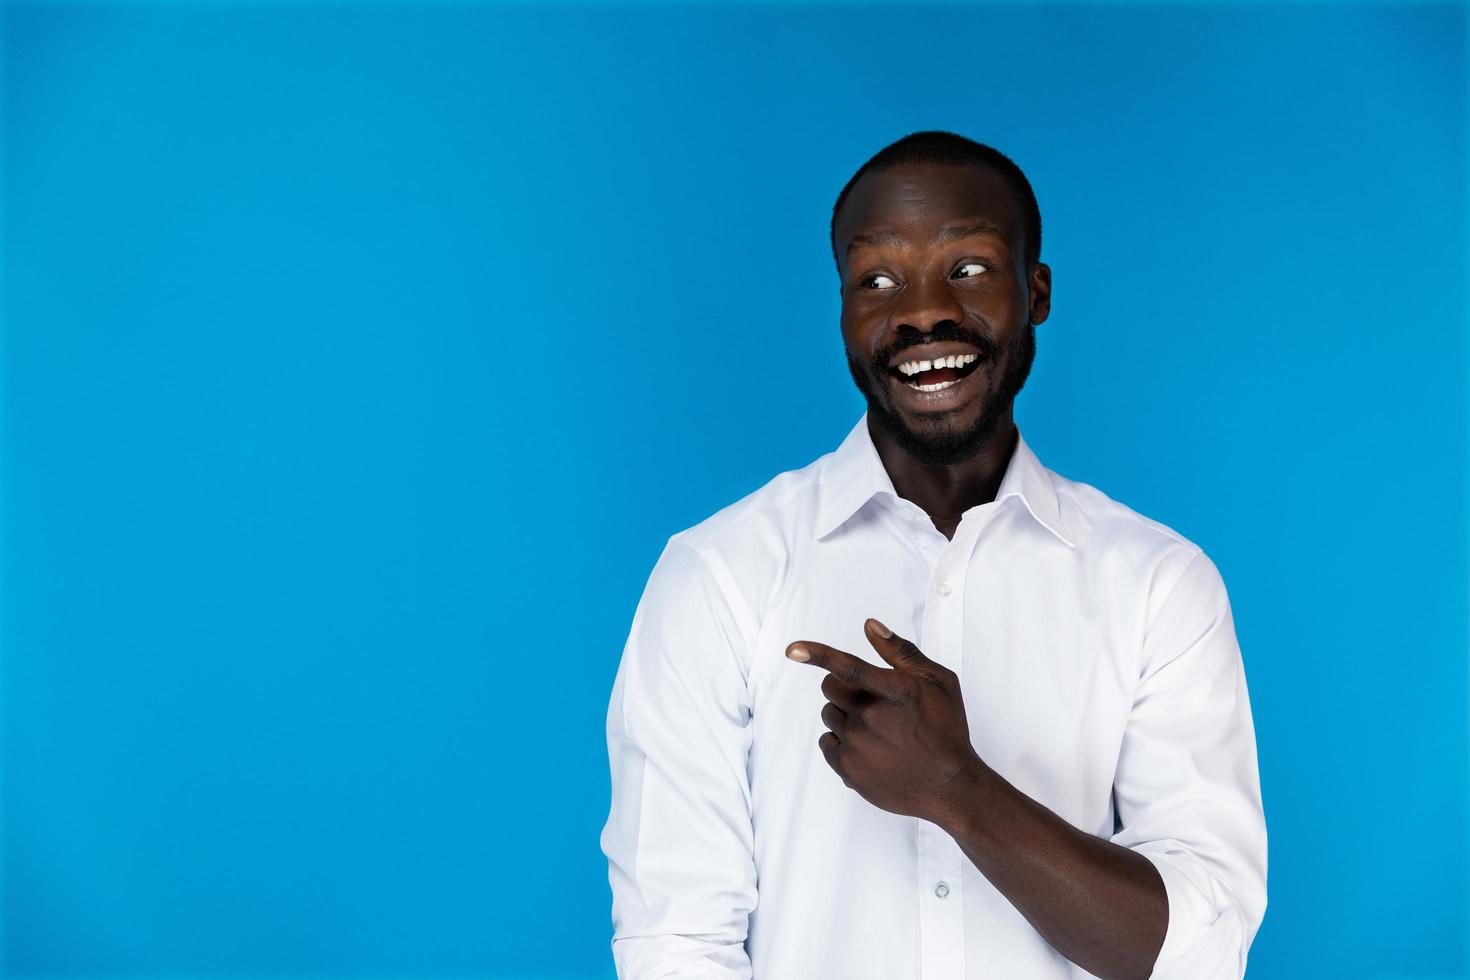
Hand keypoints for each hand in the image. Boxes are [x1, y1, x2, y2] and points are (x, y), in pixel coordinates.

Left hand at [786, 618, 987, 825]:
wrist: (950, 786)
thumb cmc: (946, 729)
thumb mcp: (938, 682)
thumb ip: (901, 651)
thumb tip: (870, 625)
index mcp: (895, 691)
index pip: (848, 667)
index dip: (817, 654)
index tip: (792, 649)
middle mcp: (872, 717)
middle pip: (831, 687)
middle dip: (845, 688)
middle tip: (872, 701)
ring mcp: (858, 745)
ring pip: (828, 714)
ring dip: (845, 716)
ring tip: (877, 730)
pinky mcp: (848, 769)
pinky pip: (826, 743)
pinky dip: (841, 743)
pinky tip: (869, 749)